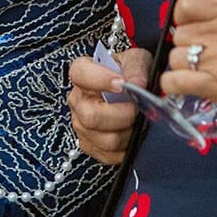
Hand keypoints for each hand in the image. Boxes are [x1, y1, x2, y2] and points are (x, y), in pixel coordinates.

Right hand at [68, 48, 149, 164]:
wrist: (130, 88)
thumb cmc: (129, 73)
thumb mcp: (136, 60)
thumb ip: (136, 69)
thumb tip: (138, 85)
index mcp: (83, 74)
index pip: (80, 74)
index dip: (100, 79)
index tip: (121, 84)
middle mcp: (78, 101)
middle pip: (90, 116)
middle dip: (120, 115)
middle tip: (136, 109)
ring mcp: (81, 125)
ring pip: (104, 140)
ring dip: (127, 133)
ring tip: (137, 121)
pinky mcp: (90, 146)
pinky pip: (109, 155)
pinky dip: (126, 147)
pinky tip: (131, 133)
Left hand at [160, 0, 216, 123]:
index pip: (188, 1)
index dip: (183, 15)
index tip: (191, 25)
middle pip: (180, 33)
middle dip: (187, 45)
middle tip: (202, 54)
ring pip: (176, 58)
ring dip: (183, 66)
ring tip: (200, 71)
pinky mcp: (216, 86)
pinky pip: (174, 82)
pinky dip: (173, 85)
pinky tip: (184, 85)